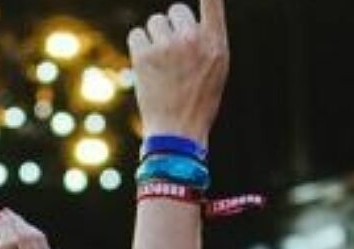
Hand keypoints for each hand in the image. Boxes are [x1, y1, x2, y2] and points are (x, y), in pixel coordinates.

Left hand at [127, 0, 228, 144]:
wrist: (177, 131)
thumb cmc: (199, 100)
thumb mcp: (217, 68)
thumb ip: (207, 38)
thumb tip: (185, 16)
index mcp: (216, 42)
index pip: (211, 1)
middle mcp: (193, 39)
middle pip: (175, 11)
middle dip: (171, 28)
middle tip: (174, 56)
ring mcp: (168, 46)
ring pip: (154, 23)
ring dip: (154, 39)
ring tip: (162, 66)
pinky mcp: (144, 55)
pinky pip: (137, 35)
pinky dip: (139, 48)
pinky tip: (147, 68)